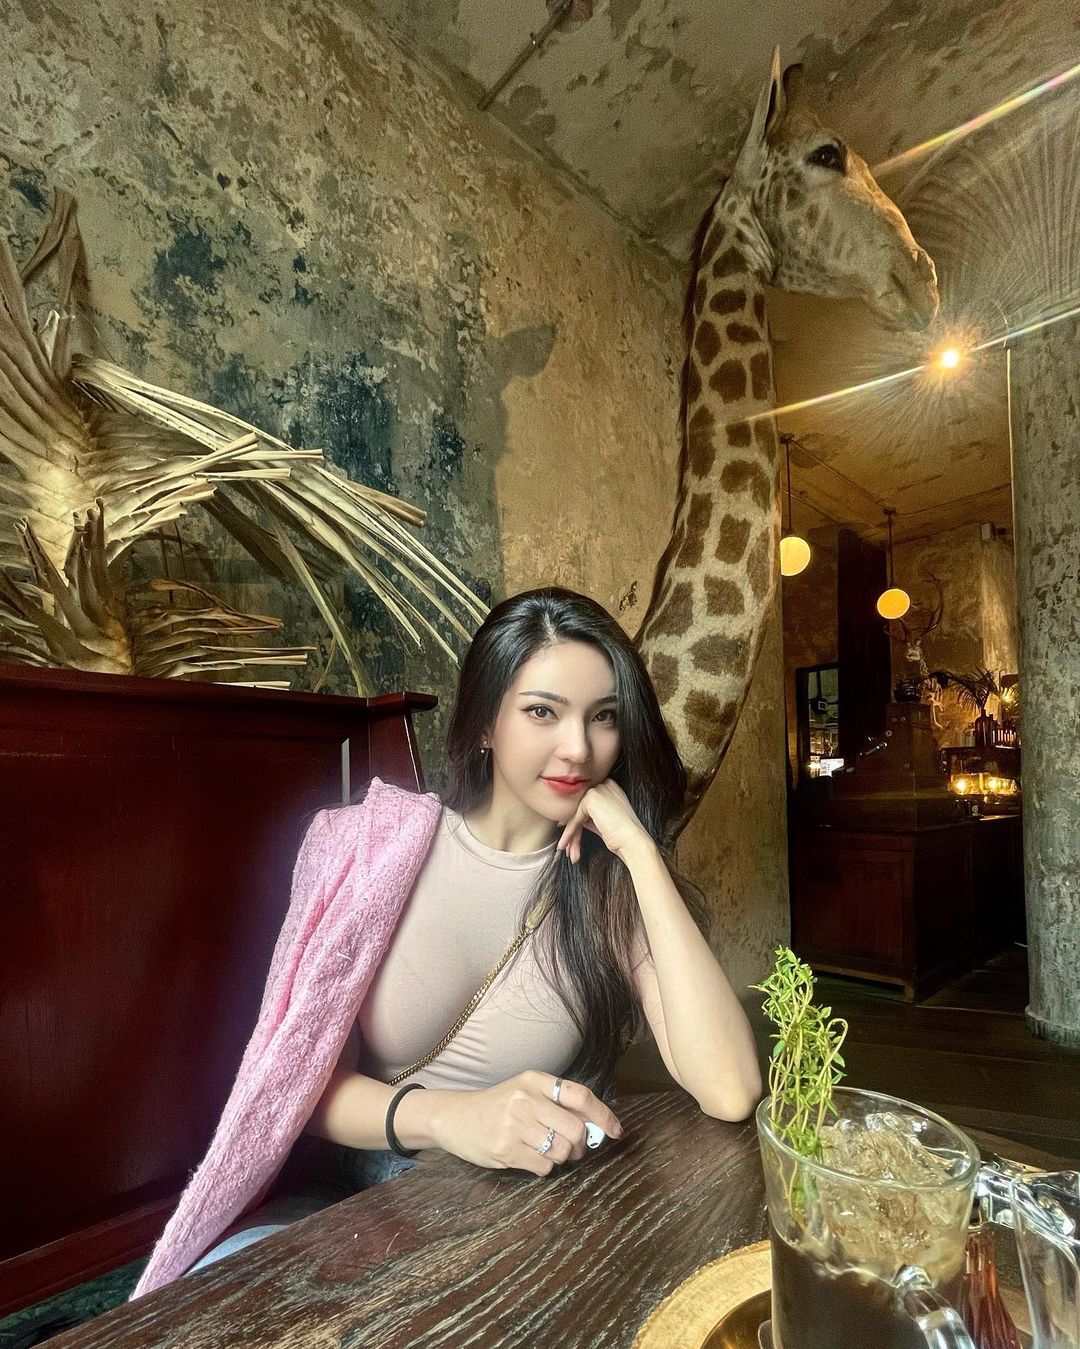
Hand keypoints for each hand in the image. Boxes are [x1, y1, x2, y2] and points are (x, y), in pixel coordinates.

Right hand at [429, 1070, 622, 1176]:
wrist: (455, 1117)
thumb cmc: (498, 1105)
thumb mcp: (525, 1091)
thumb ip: (558, 1103)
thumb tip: (596, 1126)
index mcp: (535, 1081)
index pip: (580, 1095)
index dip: (603, 1115)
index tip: (615, 1131)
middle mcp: (526, 1100)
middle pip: (575, 1130)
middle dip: (581, 1145)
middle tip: (575, 1148)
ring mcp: (515, 1125)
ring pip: (562, 1151)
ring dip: (563, 1157)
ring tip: (548, 1150)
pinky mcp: (506, 1150)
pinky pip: (544, 1166)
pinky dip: (544, 1166)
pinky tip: (529, 1156)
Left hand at [556, 779, 653, 864]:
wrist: (633, 841)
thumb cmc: (622, 835)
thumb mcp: (603, 820)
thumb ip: (590, 815)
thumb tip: (569, 819)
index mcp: (610, 787)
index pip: (587, 804)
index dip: (577, 820)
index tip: (570, 834)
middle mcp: (604, 784)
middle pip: (580, 808)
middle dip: (572, 829)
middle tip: (567, 845)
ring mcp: (598, 789)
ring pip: (576, 814)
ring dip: (570, 834)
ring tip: (567, 849)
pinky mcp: (592, 798)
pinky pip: (575, 817)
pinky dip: (570, 832)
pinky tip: (565, 843)